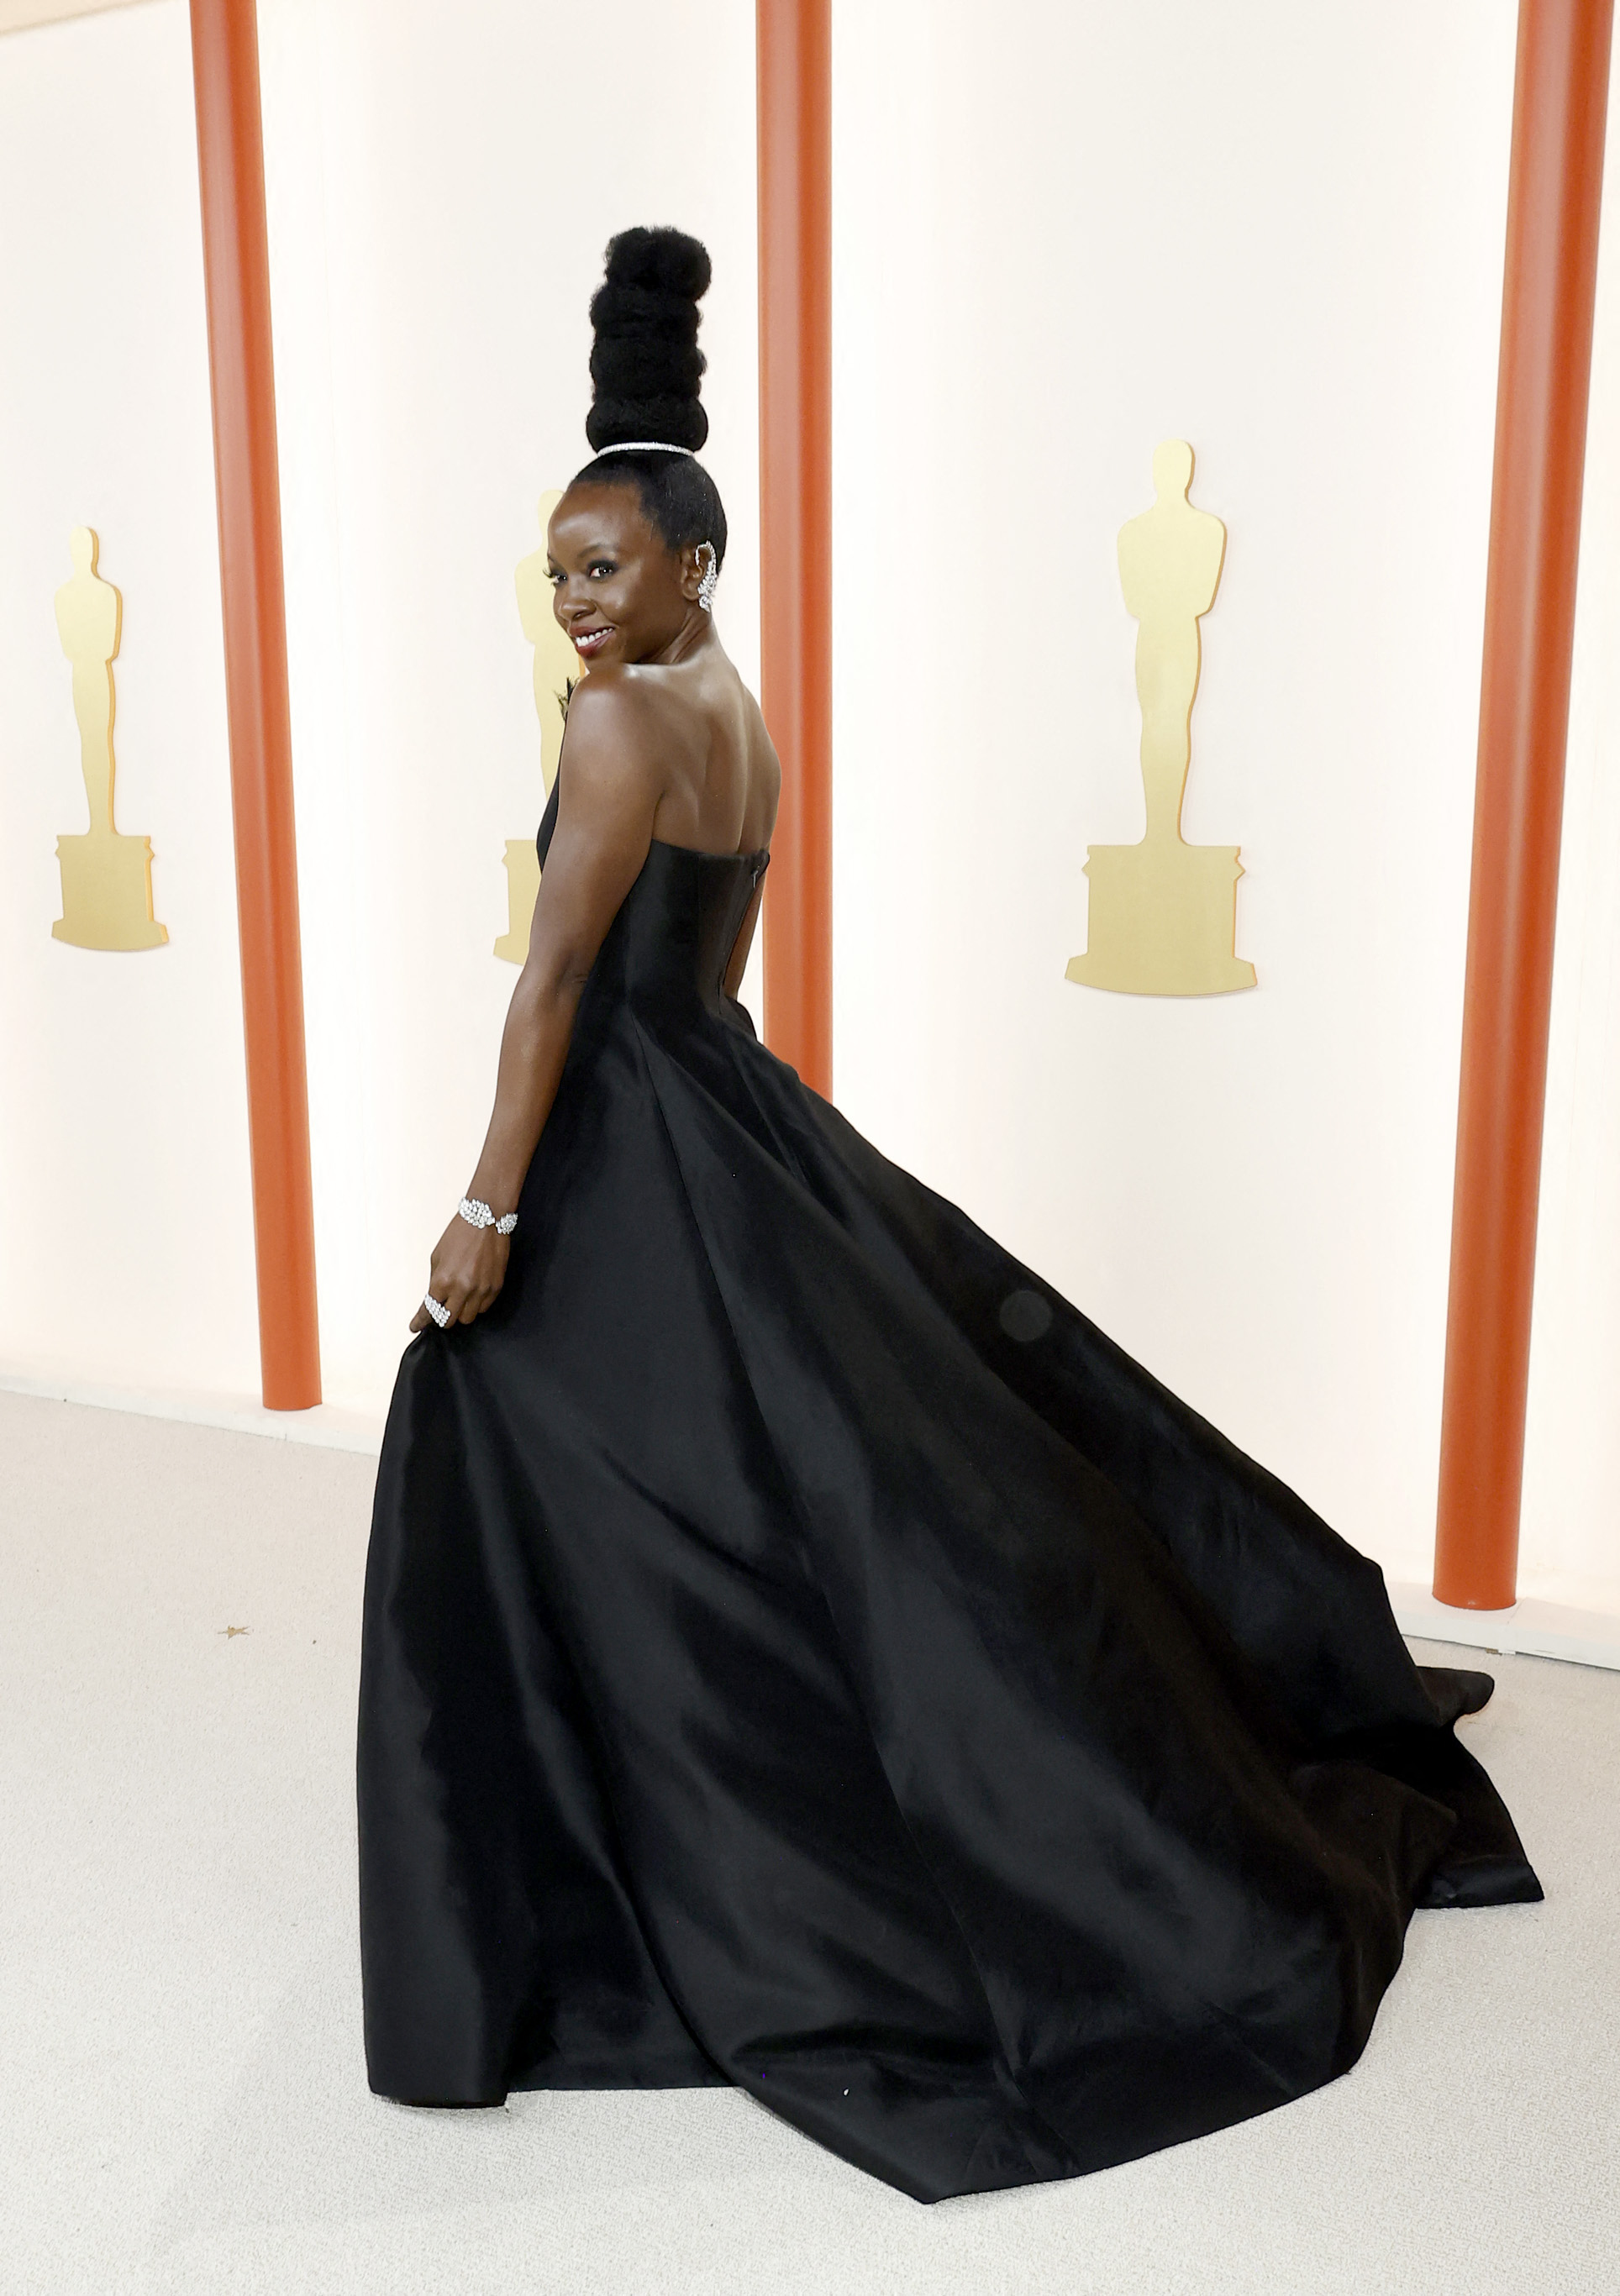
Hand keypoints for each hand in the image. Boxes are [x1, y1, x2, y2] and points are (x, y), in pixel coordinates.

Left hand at [410, 1214, 510, 1331]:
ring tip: (460, 1299)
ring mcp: (481, 1290)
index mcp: (443, 1281)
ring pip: (467, 1318)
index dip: (420, 1322)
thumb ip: (435, 1281)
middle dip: (441, 1318)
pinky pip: (483, 1308)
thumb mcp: (437, 1257)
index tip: (415, 1326)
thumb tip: (434, 1299)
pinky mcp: (495, 1288)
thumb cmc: (460, 1234)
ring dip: (460, 1312)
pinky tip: (473, 1292)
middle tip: (441, 1310)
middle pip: (448, 1321)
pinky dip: (476, 1305)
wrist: (486, 1221)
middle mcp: (462, 1289)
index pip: (429, 1311)